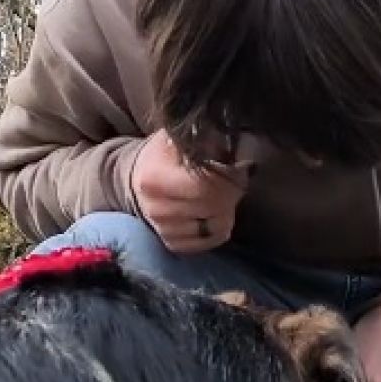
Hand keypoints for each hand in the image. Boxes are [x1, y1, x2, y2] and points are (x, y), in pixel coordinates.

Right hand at [132, 131, 246, 253]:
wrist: (139, 176)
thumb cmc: (165, 154)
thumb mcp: (180, 137)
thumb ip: (207, 141)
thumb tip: (241, 151)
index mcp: (155, 180)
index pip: (205, 187)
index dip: (228, 179)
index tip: (238, 169)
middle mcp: (157, 210)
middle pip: (213, 208)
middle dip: (231, 194)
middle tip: (235, 182)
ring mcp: (164, 230)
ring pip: (216, 228)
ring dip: (227, 211)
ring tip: (222, 195)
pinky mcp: (173, 244)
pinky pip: (210, 242)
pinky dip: (219, 228)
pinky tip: (216, 212)